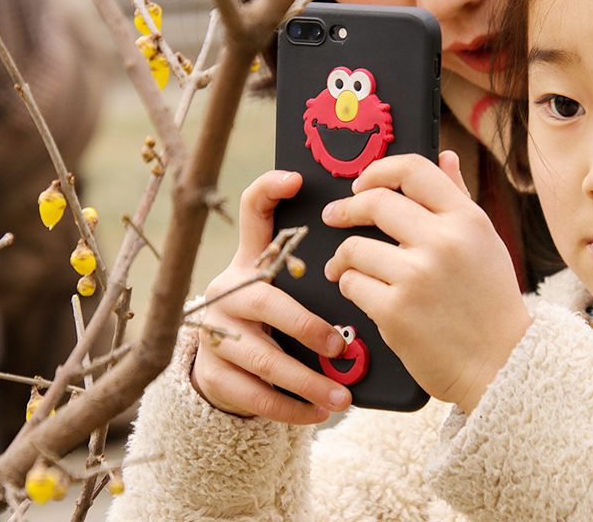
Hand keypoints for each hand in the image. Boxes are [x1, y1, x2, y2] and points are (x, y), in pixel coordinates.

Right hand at [191, 170, 352, 423]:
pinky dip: (292, 407)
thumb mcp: (290, 281)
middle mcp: (229, 290)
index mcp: (251, 260)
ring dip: (307, 380)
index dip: (268, 191)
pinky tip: (320, 412)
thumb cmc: (278, 314)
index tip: (296, 180)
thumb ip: (321, 257)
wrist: (228, 366)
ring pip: (263, 358)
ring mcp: (216, 333)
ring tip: (341, 395)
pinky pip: (255, 395)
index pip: (253, 212)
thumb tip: (378, 221)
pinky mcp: (214, 373)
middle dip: (307, 326)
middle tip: (340, 344)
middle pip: (267, 301)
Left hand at [322, 152, 531, 412]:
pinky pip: (352, 284)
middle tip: (334, 217)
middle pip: (374, 202)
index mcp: (467, 220)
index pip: (413, 170)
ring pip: (355, 247)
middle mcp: (443, 241)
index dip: (378, 170)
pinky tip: (361, 293)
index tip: (360, 184)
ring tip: (344, 267)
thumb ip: (459, 197)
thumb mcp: (485, 242)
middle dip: (345, 209)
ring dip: (343, 257)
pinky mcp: (395, 311)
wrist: (503, 366)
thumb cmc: (491, 303)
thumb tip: (444, 156)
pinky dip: (350, 287)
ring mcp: (417, 276)